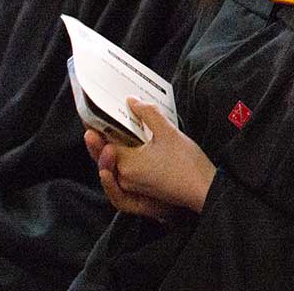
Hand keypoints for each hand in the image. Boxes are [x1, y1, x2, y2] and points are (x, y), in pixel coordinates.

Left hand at [89, 100, 215, 219]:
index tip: (89, 116)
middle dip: (96, 141)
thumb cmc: (187, 163)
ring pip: (111, 169)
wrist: (204, 191)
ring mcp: (132, 188)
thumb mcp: (168, 131)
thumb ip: (148, 113)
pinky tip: (121, 156)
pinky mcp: (141, 192)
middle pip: (104, 158)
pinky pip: (120, 179)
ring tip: (104, 136)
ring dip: (105, 154)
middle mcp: (125, 178)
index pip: (104, 144)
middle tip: (91, 124)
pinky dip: (115, 167)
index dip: (96, 129)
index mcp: (128, 164)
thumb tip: (131, 101)